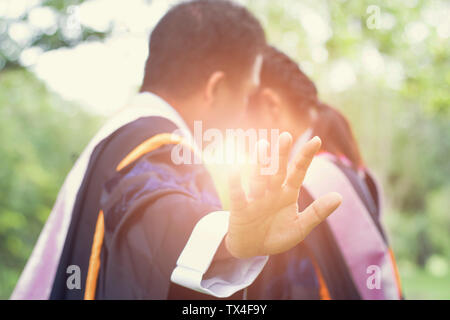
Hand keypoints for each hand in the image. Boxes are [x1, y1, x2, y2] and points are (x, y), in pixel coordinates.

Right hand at [225, 132, 341, 258]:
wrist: (251, 249)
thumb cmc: (276, 235)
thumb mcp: (299, 227)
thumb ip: (317, 212)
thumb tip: (339, 197)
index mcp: (287, 193)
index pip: (297, 172)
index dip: (306, 157)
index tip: (316, 140)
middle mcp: (271, 192)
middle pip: (277, 171)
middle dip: (281, 155)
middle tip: (286, 136)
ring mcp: (255, 199)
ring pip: (258, 179)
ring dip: (260, 163)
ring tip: (262, 146)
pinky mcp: (239, 209)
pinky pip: (237, 195)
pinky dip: (235, 183)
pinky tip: (235, 170)